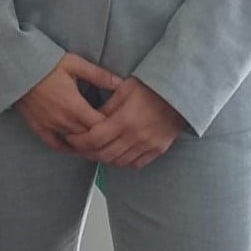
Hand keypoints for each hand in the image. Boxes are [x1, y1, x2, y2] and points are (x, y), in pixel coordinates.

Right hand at [14, 54, 121, 151]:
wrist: (18, 67)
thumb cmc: (47, 63)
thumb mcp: (75, 64)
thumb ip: (99, 75)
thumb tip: (121, 82)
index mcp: (75, 106)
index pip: (101, 126)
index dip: (113, 126)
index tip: (120, 122)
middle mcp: (64, 121)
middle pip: (90, 138)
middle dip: (103, 137)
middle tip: (113, 133)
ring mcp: (51, 127)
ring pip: (75, 144)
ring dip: (88, 144)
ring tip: (99, 141)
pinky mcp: (39, 128)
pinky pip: (56, 146)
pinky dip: (68, 149)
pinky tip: (76, 147)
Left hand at [65, 76, 185, 167]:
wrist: (179, 94)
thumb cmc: (151, 87)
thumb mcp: (124, 89)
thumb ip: (107, 106)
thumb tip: (92, 118)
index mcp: (125, 120)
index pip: (95, 138)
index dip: (79, 141)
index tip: (70, 138)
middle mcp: (136, 137)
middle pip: (104, 154)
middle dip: (87, 152)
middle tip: (78, 147)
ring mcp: (148, 146)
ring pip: (119, 161)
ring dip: (104, 158)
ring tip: (94, 150)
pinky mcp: (157, 150)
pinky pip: (135, 163)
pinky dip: (122, 161)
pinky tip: (116, 154)